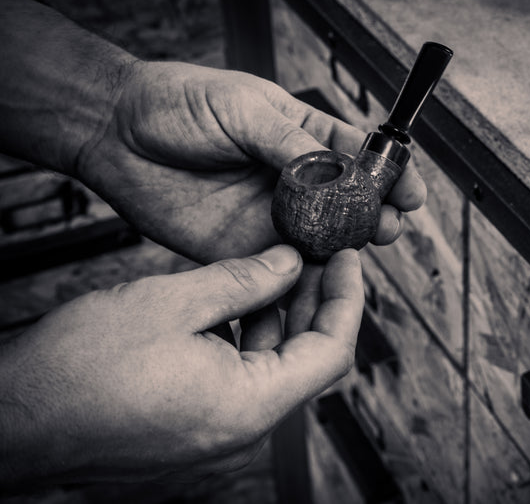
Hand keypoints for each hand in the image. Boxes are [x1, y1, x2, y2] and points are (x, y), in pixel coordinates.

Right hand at [0, 246, 362, 485]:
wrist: (15, 416)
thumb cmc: (78, 369)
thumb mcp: (172, 303)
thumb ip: (243, 281)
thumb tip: (291, 262)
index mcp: (248, 404)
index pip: (331, 352)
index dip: (348, 300)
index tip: (349, 258)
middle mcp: (242, 424)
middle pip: (307, 357)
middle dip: (317, 301)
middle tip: (319, 251)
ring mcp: (218, 425)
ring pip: (275, 362)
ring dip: (283, 313)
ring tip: (283, 264)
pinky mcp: (195, 418)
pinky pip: (244, 372)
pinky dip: (252, 332)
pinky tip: (243, 295)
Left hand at [75, 61, 426, 262]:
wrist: (115, 134)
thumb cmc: (178, 104)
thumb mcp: (243, 107)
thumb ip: (290, 143)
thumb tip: (333, 171)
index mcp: (301, 137)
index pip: (358, 158)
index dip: (389, 176)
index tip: (410, 192)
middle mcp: (292, 181)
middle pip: (349, 206)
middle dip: (375, 217)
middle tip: (387, 226)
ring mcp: (270, 217)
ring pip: (321, 242)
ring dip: (345, 253)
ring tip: (358, 256)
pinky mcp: (241, 249)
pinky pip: (279, 270)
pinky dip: (301, 280)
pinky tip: (316, 281)